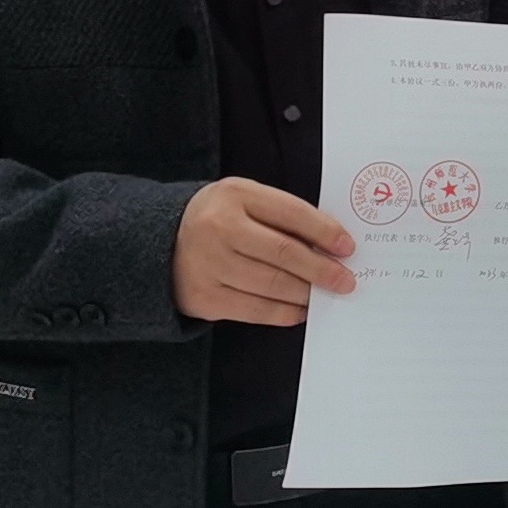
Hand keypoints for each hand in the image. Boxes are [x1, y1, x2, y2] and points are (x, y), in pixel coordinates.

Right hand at [173, 177, 355, 327]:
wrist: (159, 243)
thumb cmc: (219, 219)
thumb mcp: (245, 200)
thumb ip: (283, 216)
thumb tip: (331, 245)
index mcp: (235, 195)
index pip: (291, 213)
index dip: (325, 232)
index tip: (348, 247)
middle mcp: (219, 228)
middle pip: (284, 253)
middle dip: (322, 270)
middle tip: (346, 281)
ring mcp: (209, 265)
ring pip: (272, 285)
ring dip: (306, 293)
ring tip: (325, 295)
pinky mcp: (205, 298)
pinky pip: (255, 310)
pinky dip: (285, 312)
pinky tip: (300, 309)